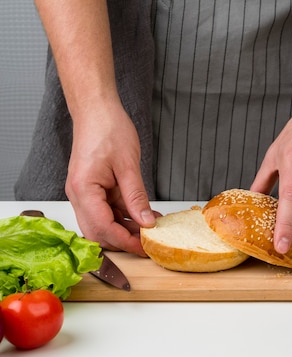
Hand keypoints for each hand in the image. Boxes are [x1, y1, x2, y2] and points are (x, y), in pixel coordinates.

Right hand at [65, 102, 156, 253]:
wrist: (96, 110)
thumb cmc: (108, 129)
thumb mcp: (128, 165)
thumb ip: (136, 197)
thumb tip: (146, 222)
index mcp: (84, 189)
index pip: (102, 227)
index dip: (124, 241)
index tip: (144, 247)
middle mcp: (78, 194)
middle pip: (97, 232)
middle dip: (121, 240)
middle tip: (147, 243)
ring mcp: (83, 193)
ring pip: (101, 223)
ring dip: (124, 229)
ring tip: (149, 228)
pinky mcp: (91, 190)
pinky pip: (106, 210)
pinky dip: (123, 216)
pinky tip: (143, 215)